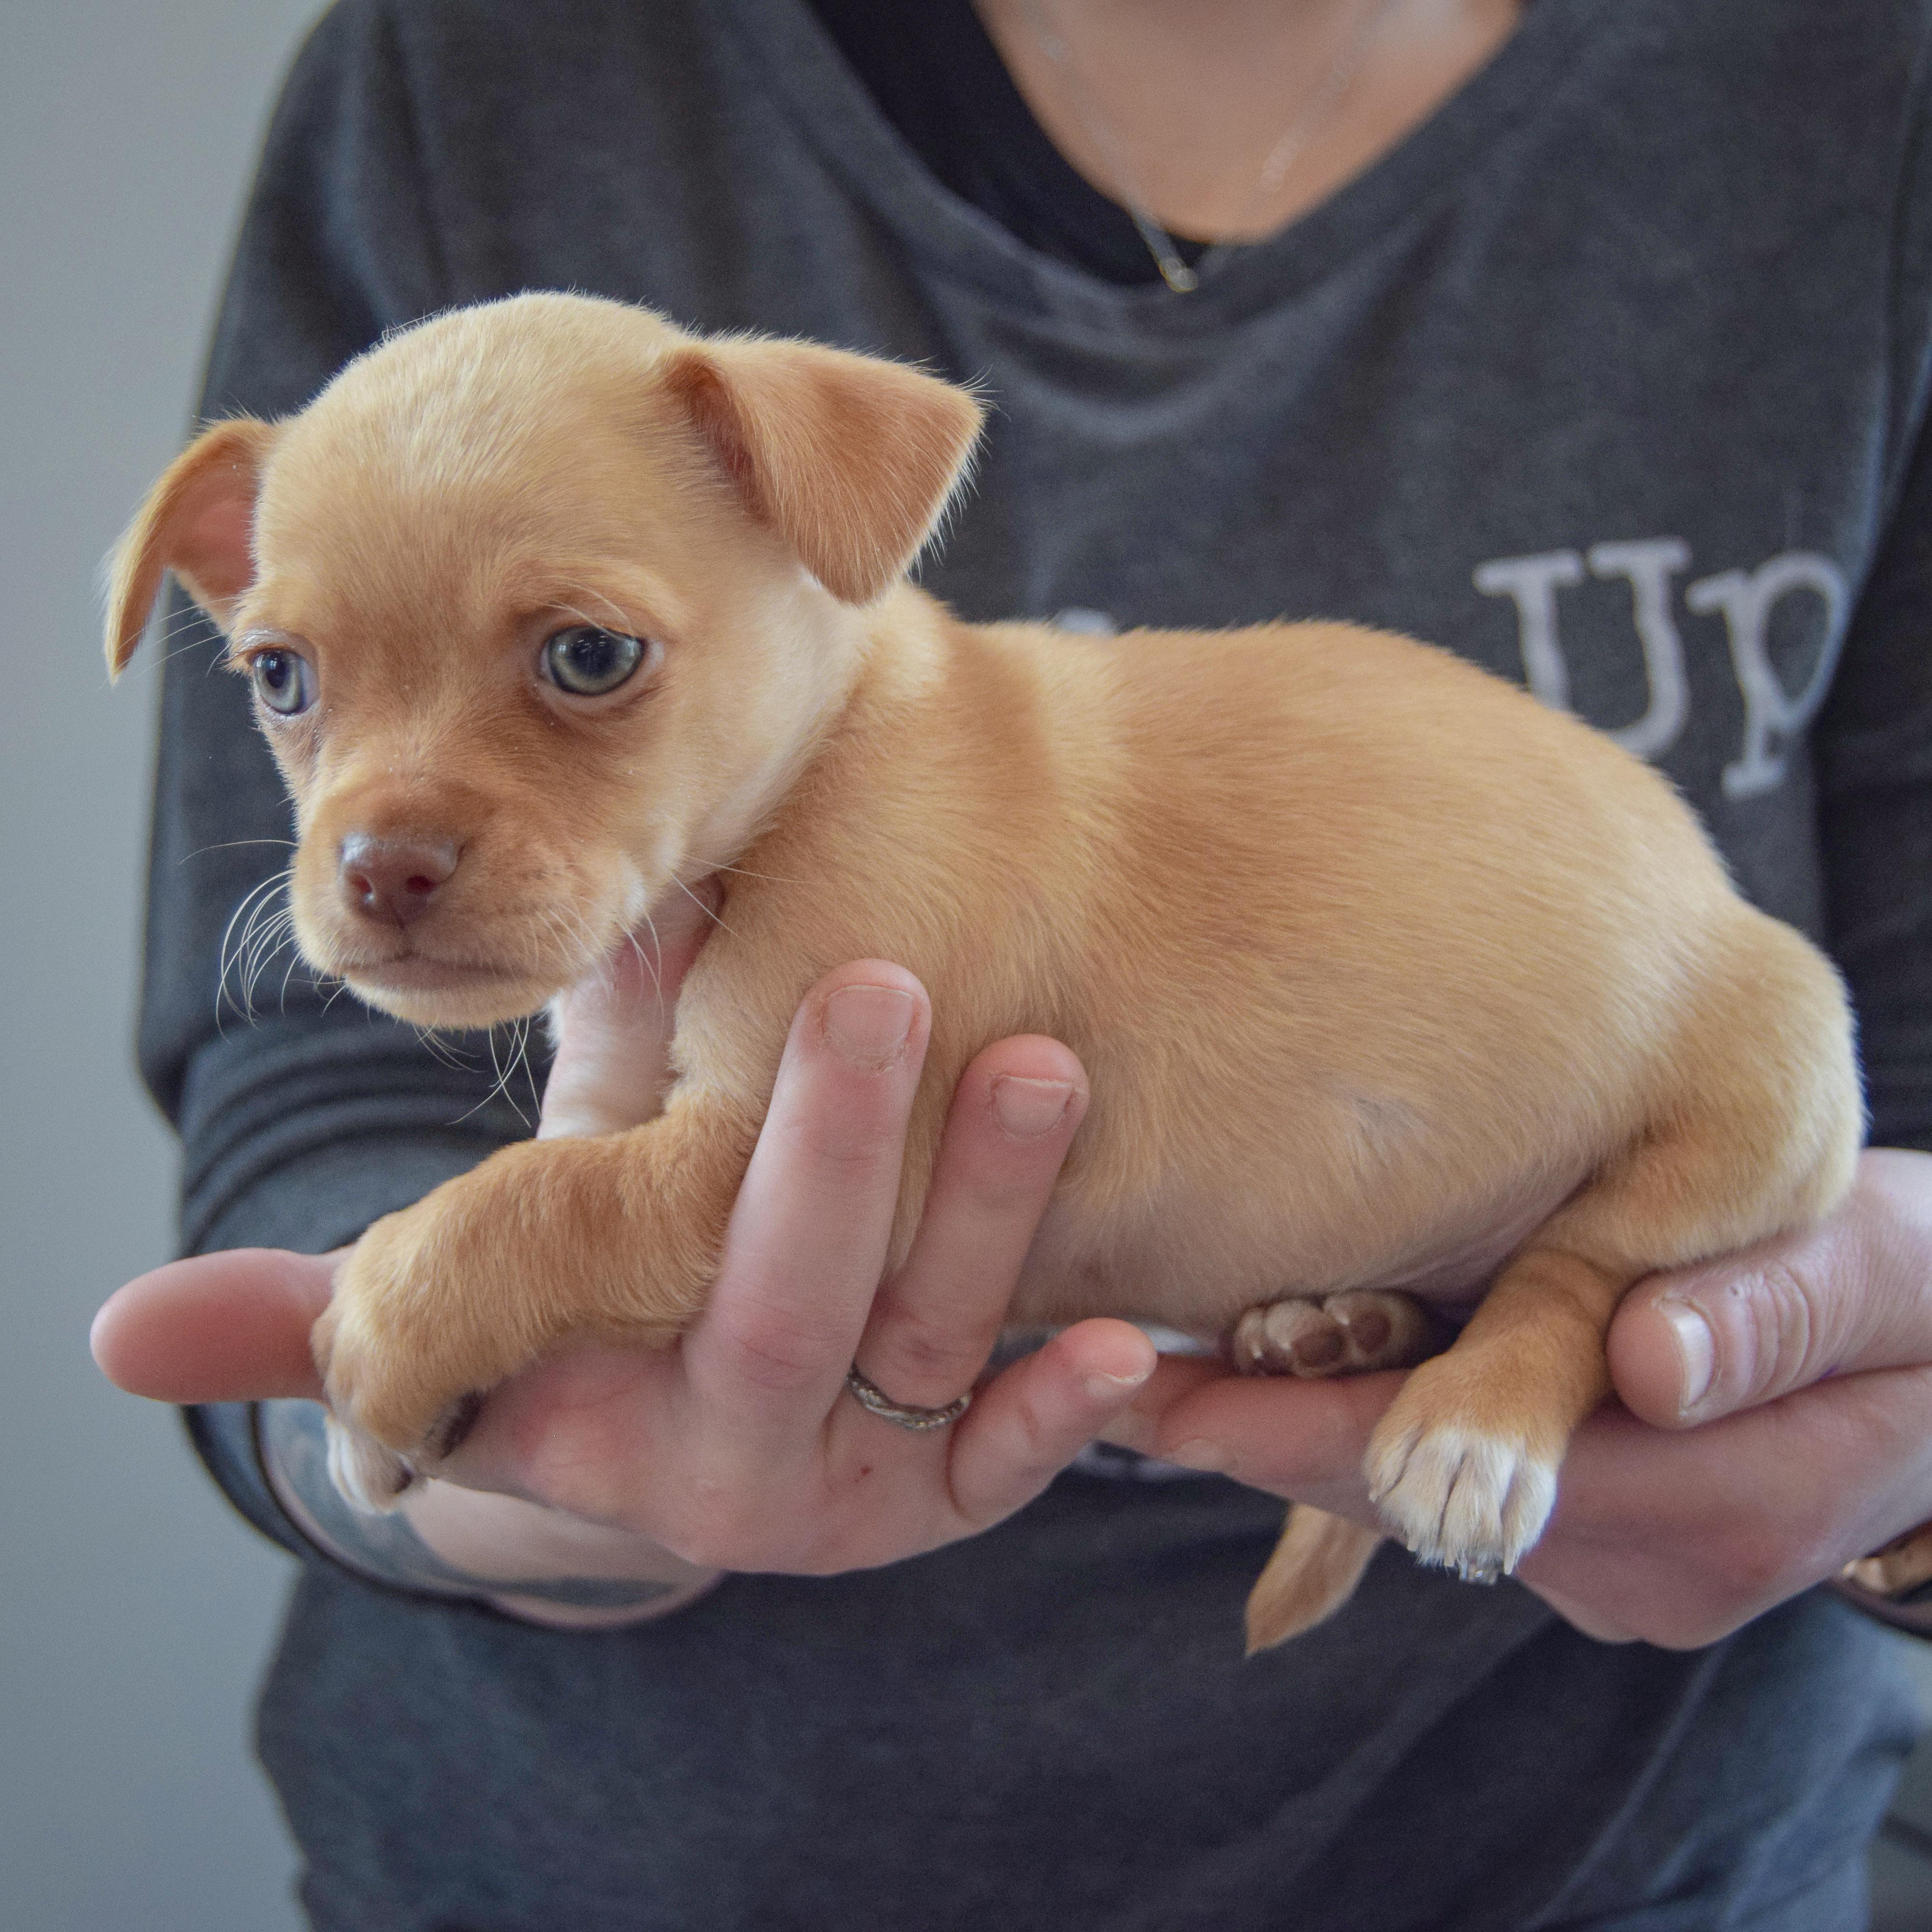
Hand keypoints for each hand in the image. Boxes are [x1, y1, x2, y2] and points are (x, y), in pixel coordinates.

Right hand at [92, 903, 1155, 1613]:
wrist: (675, 1453)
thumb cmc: (580, 1339)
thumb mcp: (466, 1321)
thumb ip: (326, 1323)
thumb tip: (121, 1336)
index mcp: (616, 1402)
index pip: (631, 1277)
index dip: (642, 1161)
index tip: (687, 970)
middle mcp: (743, 1444)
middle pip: (797, 1300)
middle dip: (837, 1153)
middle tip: (879, 989)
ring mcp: (863, 1472)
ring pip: (934, 1340)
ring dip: (987, 1213)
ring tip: (1040, 1068)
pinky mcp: (952, 1489)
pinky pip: (1019, 1458)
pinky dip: (1068, 1411)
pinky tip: (1125, 1343)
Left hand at [1106, 1148, 1931, 1646]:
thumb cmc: (1919, 1299)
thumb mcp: (1877, 1276)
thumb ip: (1766, 1315)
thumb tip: (1643, 1363)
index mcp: (1711, 1508)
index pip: (1470, 1477)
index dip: (1306, 1438)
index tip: (1172, 1403)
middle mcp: (1641, 1566)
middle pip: (1412, 1501)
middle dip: (1262, 1436)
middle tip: (1112, 1370)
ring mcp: (1616, 1563)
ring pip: (1419, 1494)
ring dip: (1302, 1426)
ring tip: (1162, 1357)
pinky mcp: (1599, 1533)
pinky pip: (1456, 1477)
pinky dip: (1372, 1421)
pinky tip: (1283, 1359)